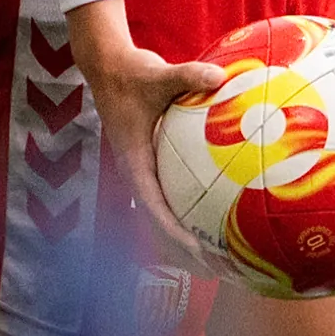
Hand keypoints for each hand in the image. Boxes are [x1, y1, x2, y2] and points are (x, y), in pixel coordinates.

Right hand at [65, 0, 225, 266]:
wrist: (109, 67)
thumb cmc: (132, 73)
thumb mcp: (159, 74)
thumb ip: (188, 76)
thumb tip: (220, 76)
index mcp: (134, 162)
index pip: (154, 207)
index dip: (175, 232)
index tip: (200, 251)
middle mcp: (137, 174)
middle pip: (159, 225)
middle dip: (187, 250)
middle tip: (223, 268)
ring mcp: (144, 173)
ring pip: (164, 217)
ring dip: (189, 240)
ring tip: (225, 260)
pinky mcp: (153, 166)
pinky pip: (172, 199)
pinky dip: (191, 215)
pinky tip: (221, 220)